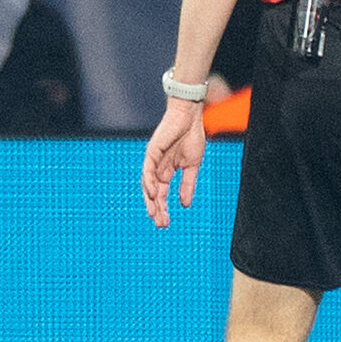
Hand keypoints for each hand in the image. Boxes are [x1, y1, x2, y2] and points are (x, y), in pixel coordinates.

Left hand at [141, 99, 206, 227]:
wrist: (190, 117)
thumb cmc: (191, 137)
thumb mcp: (193, 166)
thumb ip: (188, 185)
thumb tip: (185, 205)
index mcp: (167, 172)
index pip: (162, 194)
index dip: (163, 208)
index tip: (166, 223)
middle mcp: (157, 169)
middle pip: (153, 193)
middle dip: (156, 209)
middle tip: (160, 224)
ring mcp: (153, 161)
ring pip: (148, 185)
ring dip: (151, 200)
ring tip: (154, 214)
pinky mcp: (152, 152)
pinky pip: (148, 170)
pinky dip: (150, 182)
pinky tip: (155, 194)